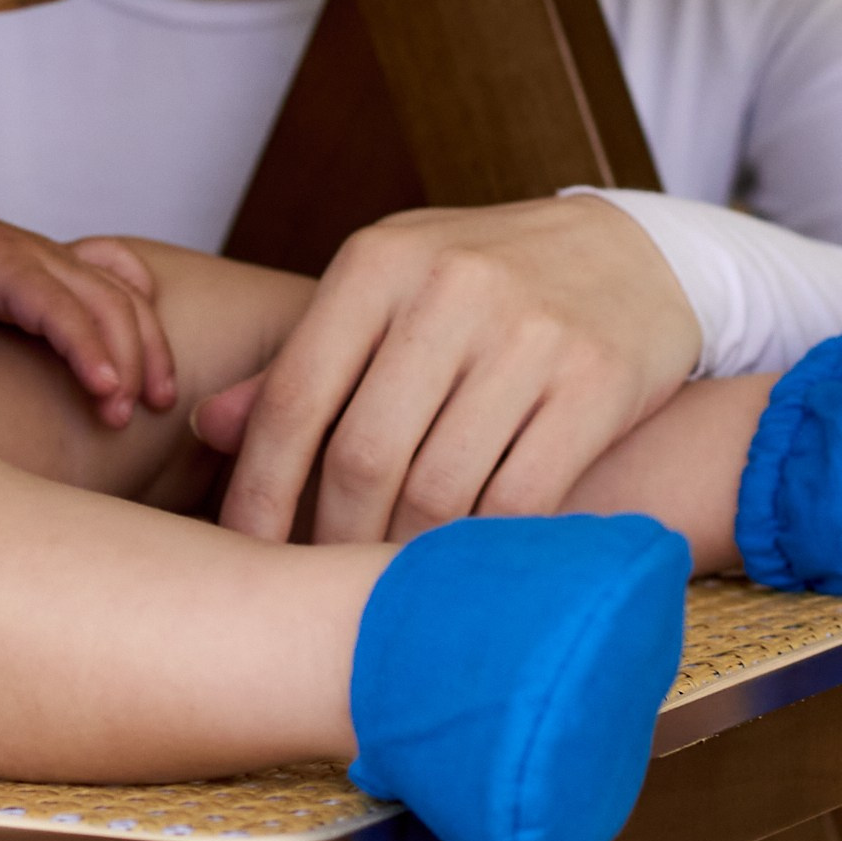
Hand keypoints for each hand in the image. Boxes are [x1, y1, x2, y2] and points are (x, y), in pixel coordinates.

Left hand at [0, 181, 176, 425]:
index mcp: (3, 263)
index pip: (59, 308)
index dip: (89, 350)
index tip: (109, 393)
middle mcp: (41, 255)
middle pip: (107, 301)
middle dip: (129, 358)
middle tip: (123, 418)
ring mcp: (57, 256)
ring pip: (124, 292)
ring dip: (149, 343)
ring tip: (160, 400)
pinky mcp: (62, 262)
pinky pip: (118, 272)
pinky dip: (144, 299)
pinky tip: (156, 339)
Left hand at [201, 197, 701, 543]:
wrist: (632, 253)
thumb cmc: (480, 283)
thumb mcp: (387, 292)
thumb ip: (304, 359)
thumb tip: (209, 429)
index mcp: (378, 261)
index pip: (294, 396)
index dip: (259, 491)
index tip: (242, 554)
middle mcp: (449, 287)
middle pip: (363, 455)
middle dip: (330, 538)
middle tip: (316, 585)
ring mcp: (528, 334)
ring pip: (439, 490)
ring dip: (403, 556)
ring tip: (385, 587)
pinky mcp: (596, 383)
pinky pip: (519, 501)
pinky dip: (482, 550)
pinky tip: (462, 569)